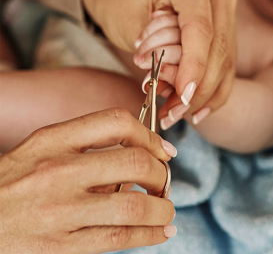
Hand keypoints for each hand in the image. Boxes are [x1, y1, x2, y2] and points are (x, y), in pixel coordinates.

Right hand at [0, 108, 176, 253]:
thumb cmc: (14, 182)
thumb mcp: (42, 150)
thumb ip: (86, 148)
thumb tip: (140, 156)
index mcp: (54, 140)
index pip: (116, 122)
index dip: (149, 134)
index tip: (163, 150)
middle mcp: (58, 171)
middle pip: (135, 162)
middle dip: (161, 173)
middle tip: (164, 182)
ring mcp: (60, 210)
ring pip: (134, 205)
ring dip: (162, 208)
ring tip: (166, 209)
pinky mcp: (60, 246)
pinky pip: (119, 238)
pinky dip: (150, 234)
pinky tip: (161, 232)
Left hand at [83, 0, 236, 121]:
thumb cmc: (120, 1)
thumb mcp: (130, 24)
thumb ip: (157, 55)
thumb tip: (181, 93)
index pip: (199, 29)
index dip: (194, 67)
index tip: (183, 98)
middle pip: (218, 47)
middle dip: (198, 88)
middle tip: (173, 115)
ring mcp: (224, 3)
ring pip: (226, 58)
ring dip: (204, 93)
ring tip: (177, 115)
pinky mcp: (225, 22)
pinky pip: (227, 60)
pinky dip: (214, 88)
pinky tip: (199, 110)